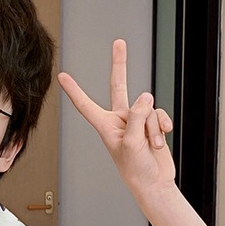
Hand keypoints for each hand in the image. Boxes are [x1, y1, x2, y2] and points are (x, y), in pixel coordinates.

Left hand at [58, 40, 173, 196]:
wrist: (154, 183)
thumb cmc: (136, 170)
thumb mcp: (132, 143)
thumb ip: (136, 117)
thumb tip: (145, 96)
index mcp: (105, 127)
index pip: (86, 105)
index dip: (74, 91)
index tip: (62, 76)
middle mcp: (119, 120)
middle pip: (119, 86)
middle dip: (120, 64)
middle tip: (118, 43)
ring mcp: (136, 121)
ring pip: (148, 107)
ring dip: (153, 127)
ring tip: (150, 145)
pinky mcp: (151, 123)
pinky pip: (159, 113)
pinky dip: (162, 126)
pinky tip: (161, 140)